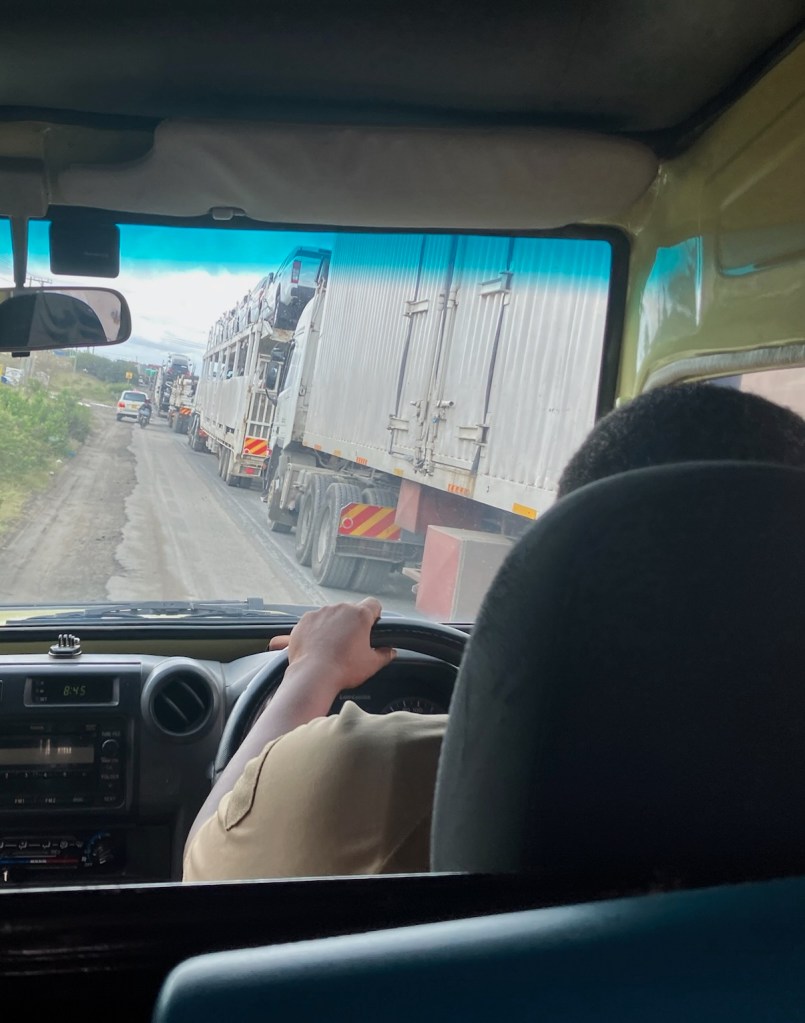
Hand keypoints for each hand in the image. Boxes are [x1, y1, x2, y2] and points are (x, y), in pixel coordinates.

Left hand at [272, 597, 394, 694]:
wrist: (313, 676)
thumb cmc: (343, 669)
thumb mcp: (372, 664)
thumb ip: (385, 654)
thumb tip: (390, 651)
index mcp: (360, 615)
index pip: (374, 604)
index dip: (374, 615)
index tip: (370, 627)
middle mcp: (340, 608)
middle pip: (351, 610)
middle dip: (352, 623)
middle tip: (350, 643)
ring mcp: (320, 612)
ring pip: (332, 615)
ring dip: (334, 625)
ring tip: (331, 647)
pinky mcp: (305, 620)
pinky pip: (314, 621)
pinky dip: (317, 630)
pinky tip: (317, 646)